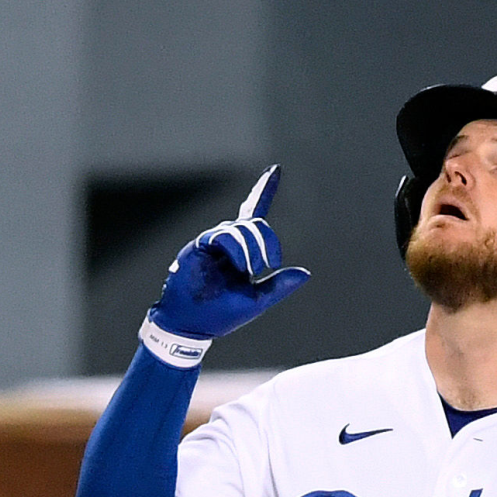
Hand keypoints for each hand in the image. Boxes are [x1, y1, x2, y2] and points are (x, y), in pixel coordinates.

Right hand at [149, 165, 309, 340]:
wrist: (191, 325)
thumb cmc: (221, 315)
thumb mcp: (257, 300)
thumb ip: (279, 286)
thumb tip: (305, 273)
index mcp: (242, 251)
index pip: (254, 214)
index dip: (264, 191)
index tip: (276, 170)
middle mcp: (228, 242)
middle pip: (255, 223)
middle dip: (268, 241)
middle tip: (269, 265)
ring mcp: (213, 243)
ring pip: (242, 228)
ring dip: (253, 249)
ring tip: (250, 271)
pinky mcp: (200, 246)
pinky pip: (224, 236)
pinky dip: (237, 249)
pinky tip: (240, 266)